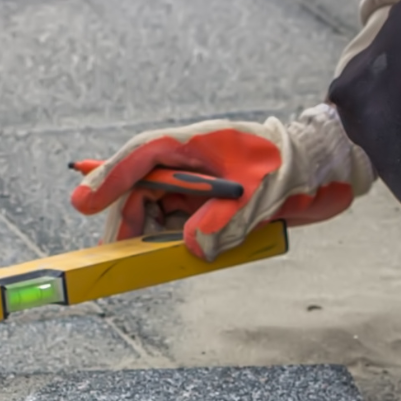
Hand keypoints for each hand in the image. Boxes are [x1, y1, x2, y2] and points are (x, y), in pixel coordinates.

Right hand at [70, 103, 370, 260]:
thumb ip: (220, 222)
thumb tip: (190, 248)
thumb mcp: (255, 197)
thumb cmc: (288, 169)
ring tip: (151, 257)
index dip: (107, 178)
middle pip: (138, 187)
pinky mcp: (204, 202)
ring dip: (152, 234)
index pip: (140, 156)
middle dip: (126, 219)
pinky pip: (175, 223)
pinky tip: (182, 251)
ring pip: (154, 209)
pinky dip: (173, 240)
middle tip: (113, 252)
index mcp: (192, 143)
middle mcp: (186, 161)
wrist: (319, 171)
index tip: (82, 202)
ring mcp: (194, 182)